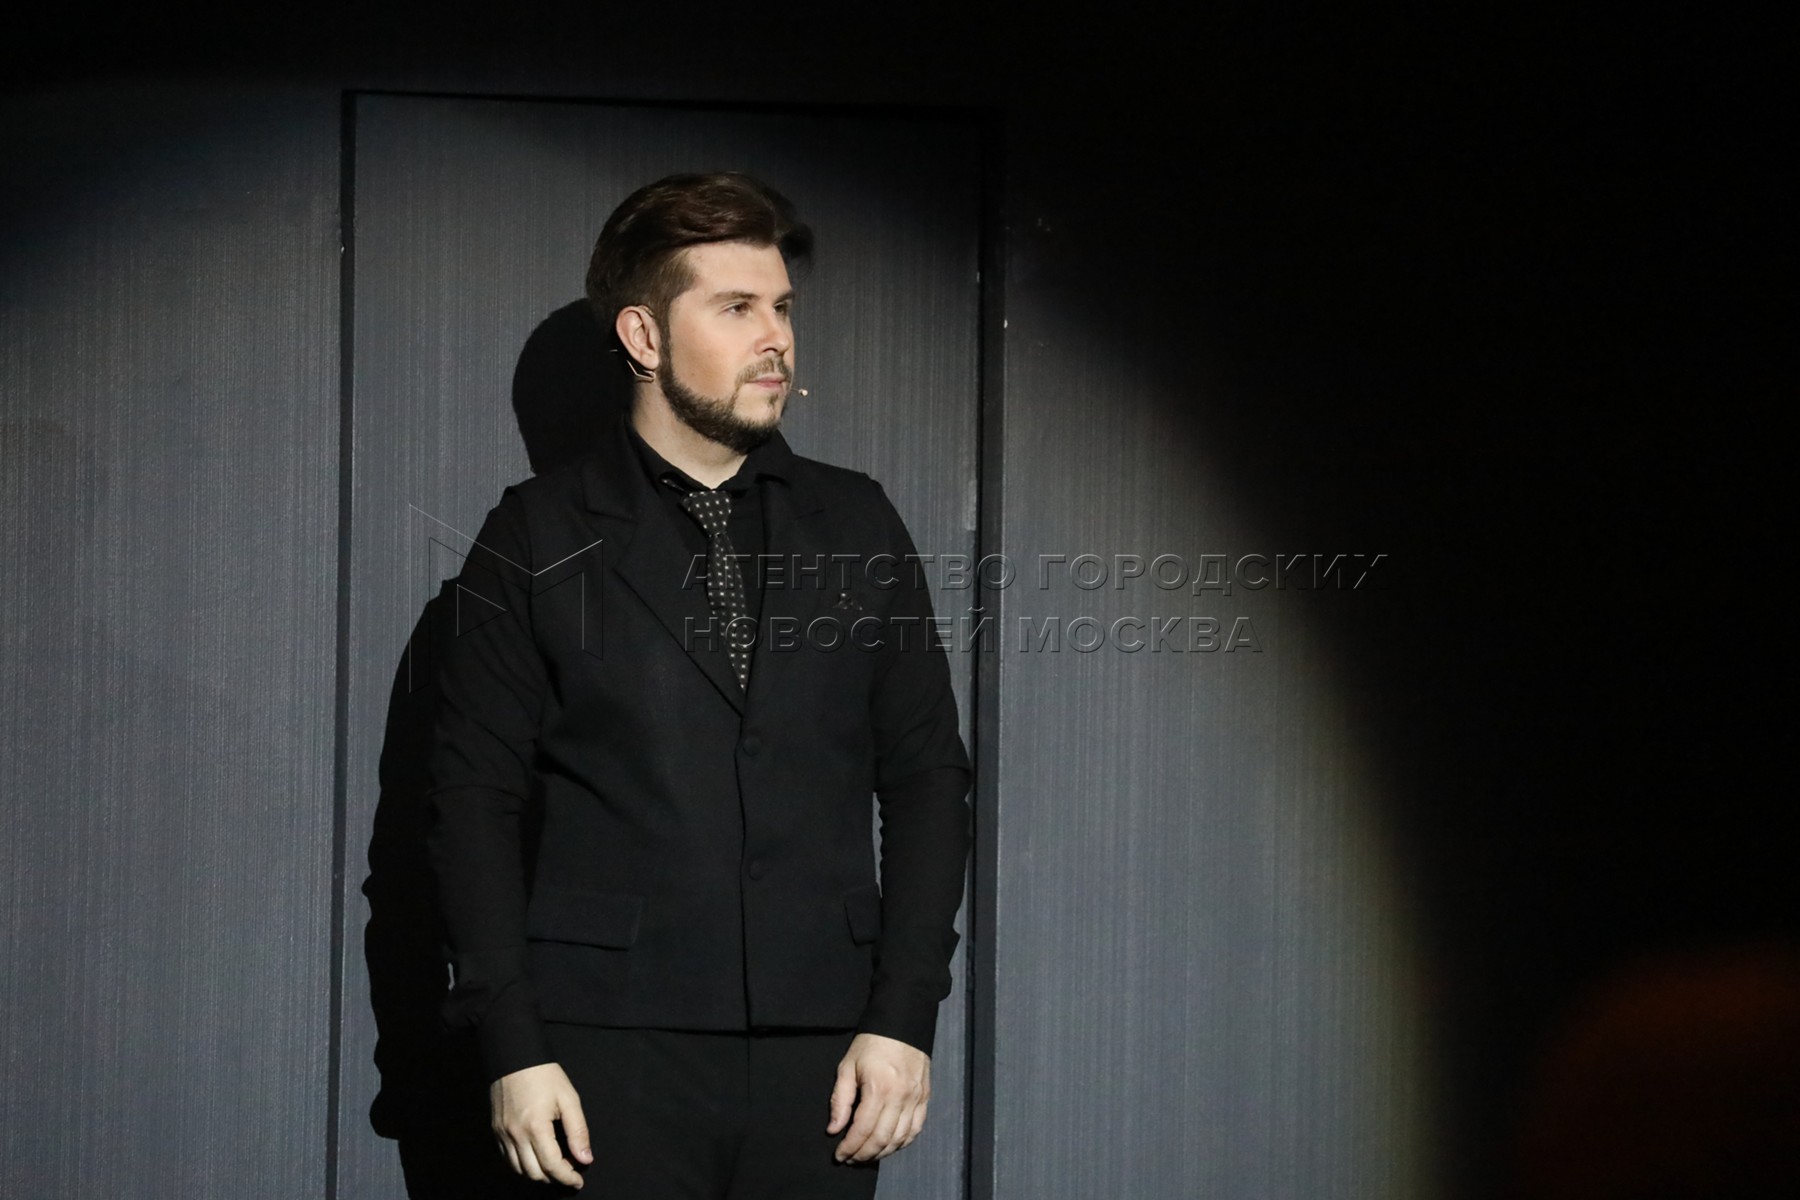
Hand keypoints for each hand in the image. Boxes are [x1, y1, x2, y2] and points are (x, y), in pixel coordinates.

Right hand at [490, 1062, 591, 1188]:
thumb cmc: (544, 1075)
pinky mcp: (496, 1130)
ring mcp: (503, 1134)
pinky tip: (536, 1157)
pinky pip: (508, 1158)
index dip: (567, 1177)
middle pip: (534, 1173)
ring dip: (538, 1173)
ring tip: (554, 1167)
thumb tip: (585, 1158)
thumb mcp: (569, 1099)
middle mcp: (516, 1134)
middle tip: (569, 1173)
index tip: (578, 1180)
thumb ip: (578, 1131)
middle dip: (554, 1178)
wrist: (514, 1056)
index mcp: (536, 1127)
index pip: (552, 1166)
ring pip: (519, 1169)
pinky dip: (523, 1165)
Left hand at [826, 1032, 929, 1162]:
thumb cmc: (871, 1044)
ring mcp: (916, 1099)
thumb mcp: (847, 1066)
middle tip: (851, 1159)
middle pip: (882, 1139)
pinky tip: (890, 1146)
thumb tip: (834, 1130)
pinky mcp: (925, 1098)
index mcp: (878, 1089)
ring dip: (883, 1152)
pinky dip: (902, 1143)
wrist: (902, 1024)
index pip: (863, 1130)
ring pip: (900, 1139)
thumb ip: (840, 1100)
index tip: (839, 1155)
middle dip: (864, 1155)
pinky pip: (916, 1129)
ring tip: (867, 1155)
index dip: (850, 1147)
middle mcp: (900, 1097)